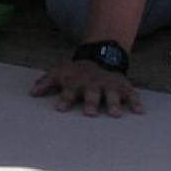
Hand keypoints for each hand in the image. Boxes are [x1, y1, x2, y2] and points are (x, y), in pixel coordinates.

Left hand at [30, 60, 144, 116]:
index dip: (64, 99)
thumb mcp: (59, 73)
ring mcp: (109, 85)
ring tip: (115, 114)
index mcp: (76, 82)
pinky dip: (136, 102)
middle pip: (92, 94)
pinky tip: (139, 111)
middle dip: (91, 103)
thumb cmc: (76, 71)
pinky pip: (131, 94)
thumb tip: (32, 92)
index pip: (68, 91)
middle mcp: (93, 84)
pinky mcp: (123, 86)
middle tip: (90, 113)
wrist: (100, 56)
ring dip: (113, 104)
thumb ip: (46, 82)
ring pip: (112, 95)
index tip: (60, 109)